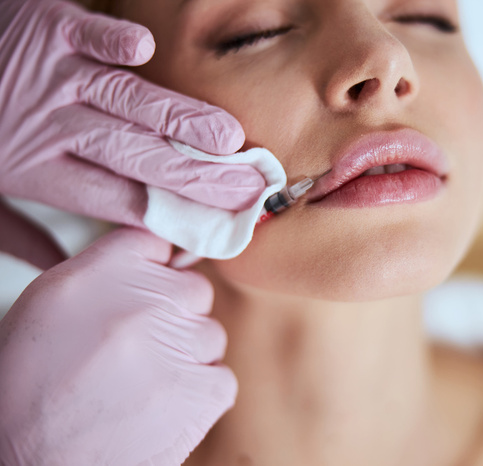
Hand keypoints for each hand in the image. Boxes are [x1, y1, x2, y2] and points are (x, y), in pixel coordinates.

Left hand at [0, 0, 265, 265]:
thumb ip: (20, 236)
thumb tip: (61, 268)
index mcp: (42, 171)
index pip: (121, 200)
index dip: (172, 213)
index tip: (216, 225)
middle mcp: (56, 128)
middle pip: (137, 158)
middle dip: (197, 176)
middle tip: (245, 189)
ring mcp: (54, 77)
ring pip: (128, 102)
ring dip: (178, 120)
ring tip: (229, 139)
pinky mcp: (47, 30)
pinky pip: (88, 36)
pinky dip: (113, 42)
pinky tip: (145, 49)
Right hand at [0, 229, 236, 464]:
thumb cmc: (33, 389)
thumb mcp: (51, 306)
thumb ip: (106, 273)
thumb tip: (157, 255)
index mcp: (100, 273)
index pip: (158, 241)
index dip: (157, 269)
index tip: (151, 289)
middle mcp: (144, 301)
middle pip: (194, 289)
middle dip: (175, 316)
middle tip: (138, 350)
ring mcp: (178, 345)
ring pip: (210, 335)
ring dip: (185, 358)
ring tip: (140, 386)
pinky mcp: (203, 391)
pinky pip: (221, 377)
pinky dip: (199, 394)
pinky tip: (160, 409)